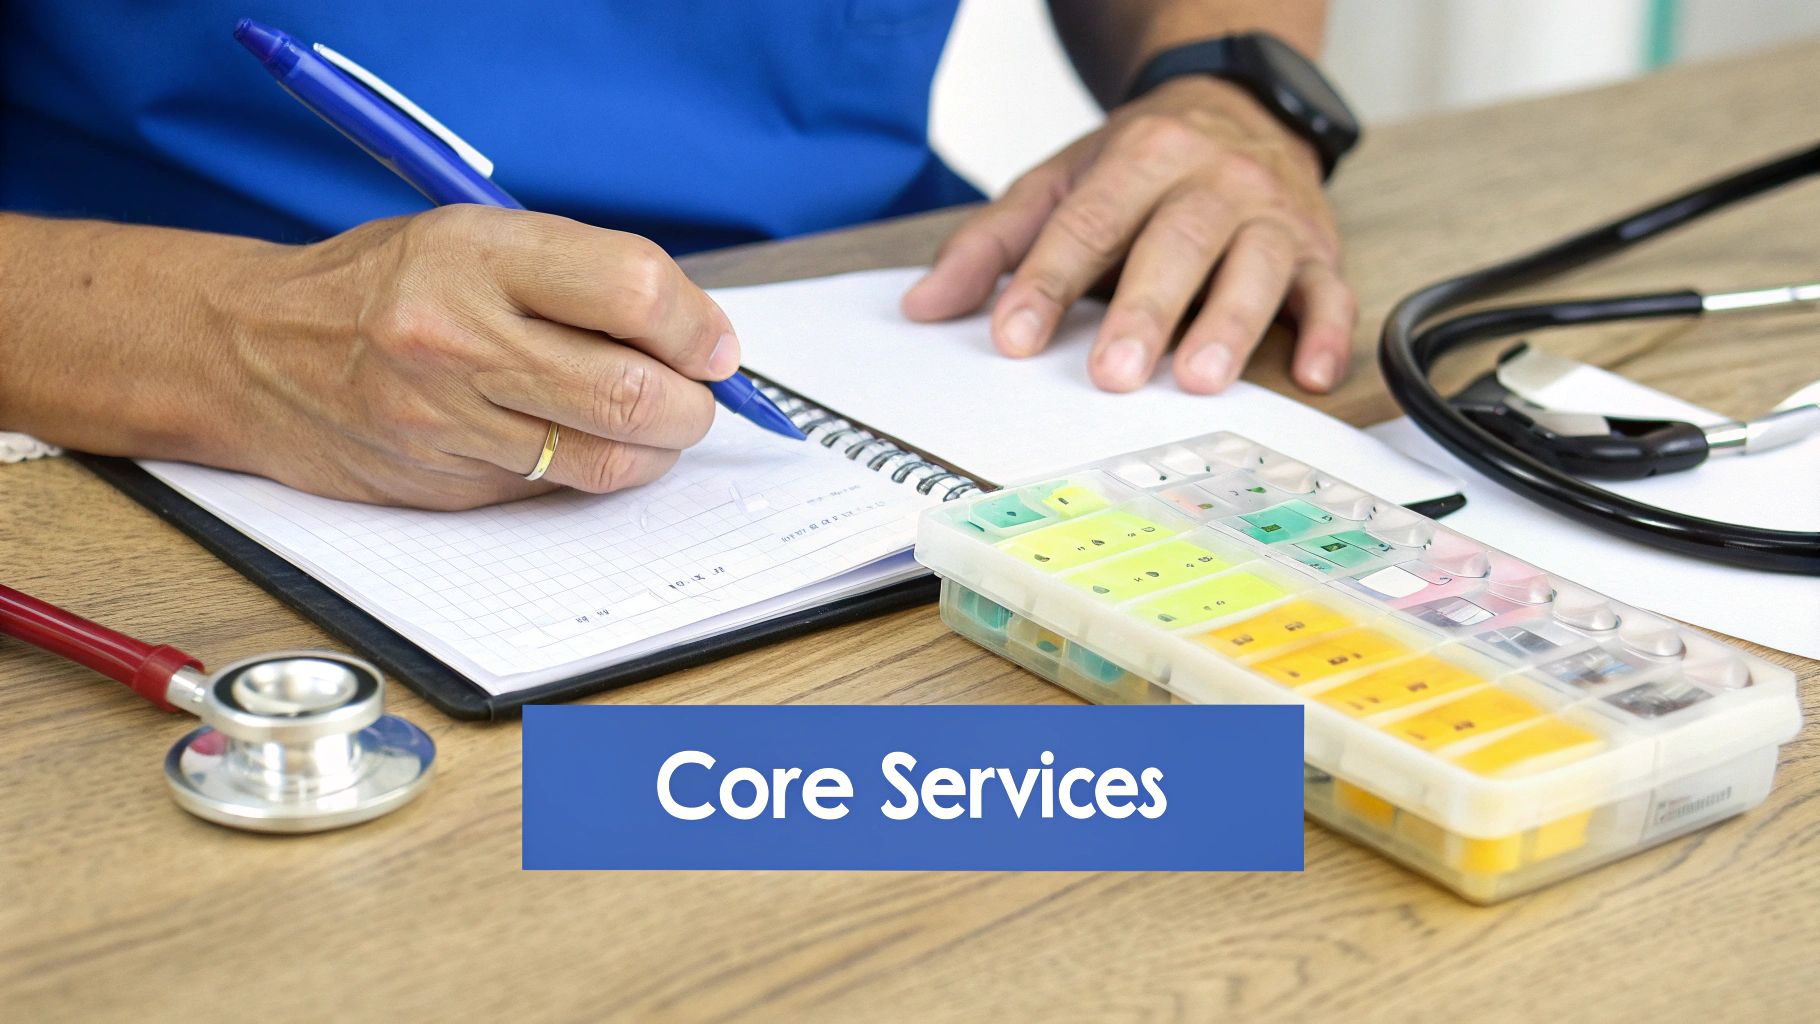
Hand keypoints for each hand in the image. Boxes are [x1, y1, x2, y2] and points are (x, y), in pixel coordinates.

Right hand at [222, 206, 734, 508]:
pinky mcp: (446, 483)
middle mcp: (459, 337)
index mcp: (476, 253)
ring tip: (648, 421)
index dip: (696, 325)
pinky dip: (593, 469)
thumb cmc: (382, 283)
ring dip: (655, 448)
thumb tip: (697, 334)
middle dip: (693, 405)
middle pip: (634, 393)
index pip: (633, 290)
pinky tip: (576, 438)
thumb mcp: (474, 237)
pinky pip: (557, 489)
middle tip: (698, 396)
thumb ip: (582, 275)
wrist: (252, 350)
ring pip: (607, 459)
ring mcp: (449, 420)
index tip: (713, 344)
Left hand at [902, 76, 1353, 394]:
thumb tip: (923, 307)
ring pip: (1256, 267)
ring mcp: (1272, 214)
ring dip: (1231, 325)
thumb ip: (993, 244)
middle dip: (1143, 311)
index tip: (1014, 338)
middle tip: (1111, 374)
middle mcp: (1213, 178)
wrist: (1241, 108)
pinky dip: (1330, 334)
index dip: (1047, 282)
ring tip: (1200, 380)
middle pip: (1176, 243)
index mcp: (1142, 156)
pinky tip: (1316, 375)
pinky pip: (1332, 292)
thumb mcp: (1059, 184)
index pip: (1087, 223)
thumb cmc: (1142, 166)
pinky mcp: (1318, 251)